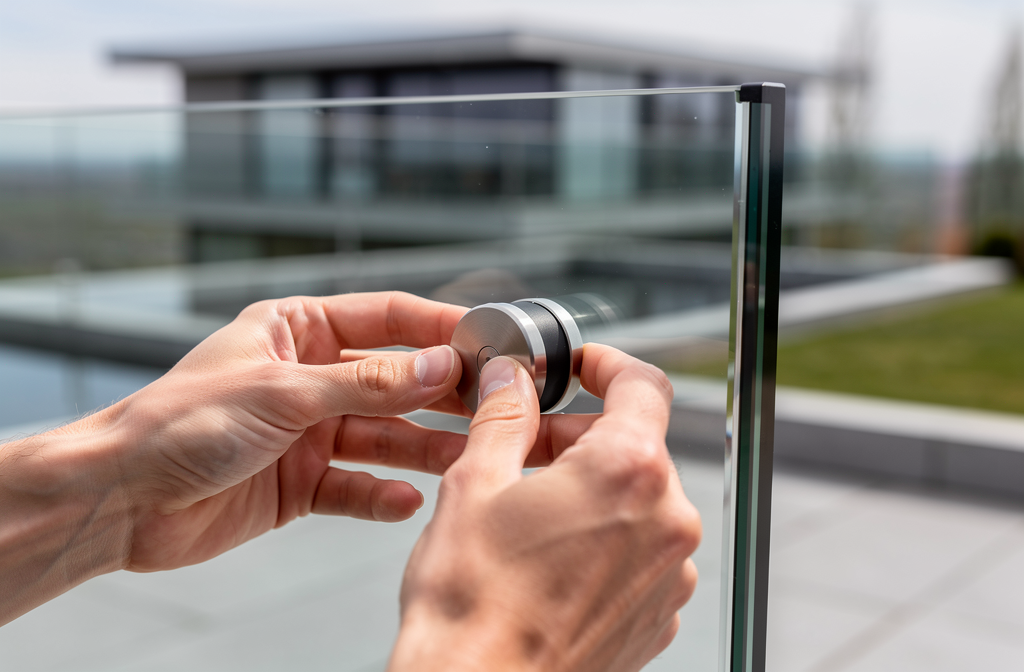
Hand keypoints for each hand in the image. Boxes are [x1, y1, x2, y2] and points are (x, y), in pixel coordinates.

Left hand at [105, 292, 473, 570]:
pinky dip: (378, 495)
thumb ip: (367, 383)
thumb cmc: (179, 424)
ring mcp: (306, 432)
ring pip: (381, 436)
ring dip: (421, 449)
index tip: (486, 339)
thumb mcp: (284, 393)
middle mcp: (308, 378)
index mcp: (297, 332)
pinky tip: (404, 501)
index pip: (384, 318)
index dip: (436, 328)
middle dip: (439, 393)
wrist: (121, 499)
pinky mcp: (300, 483)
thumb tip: (438, 365)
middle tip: (491, 405)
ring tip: (465, 458)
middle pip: (393, 381)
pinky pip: (354, 486)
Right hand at [390, 345, 701, 671]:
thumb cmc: (472, 603)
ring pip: (638, 500)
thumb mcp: (475, 483)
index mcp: (627, 472)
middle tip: (525, 445)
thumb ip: (504, 416)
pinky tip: (550, 556)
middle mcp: (667, 520)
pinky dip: (604, 538)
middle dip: (581, 436)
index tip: (581, 368)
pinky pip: (640, 552)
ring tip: (530, 509)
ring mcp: (669, 573)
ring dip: (591, 489)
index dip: (608, 365)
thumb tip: (511, 379)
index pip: (643, 385)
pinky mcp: (658, 613)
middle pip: (635, 446)